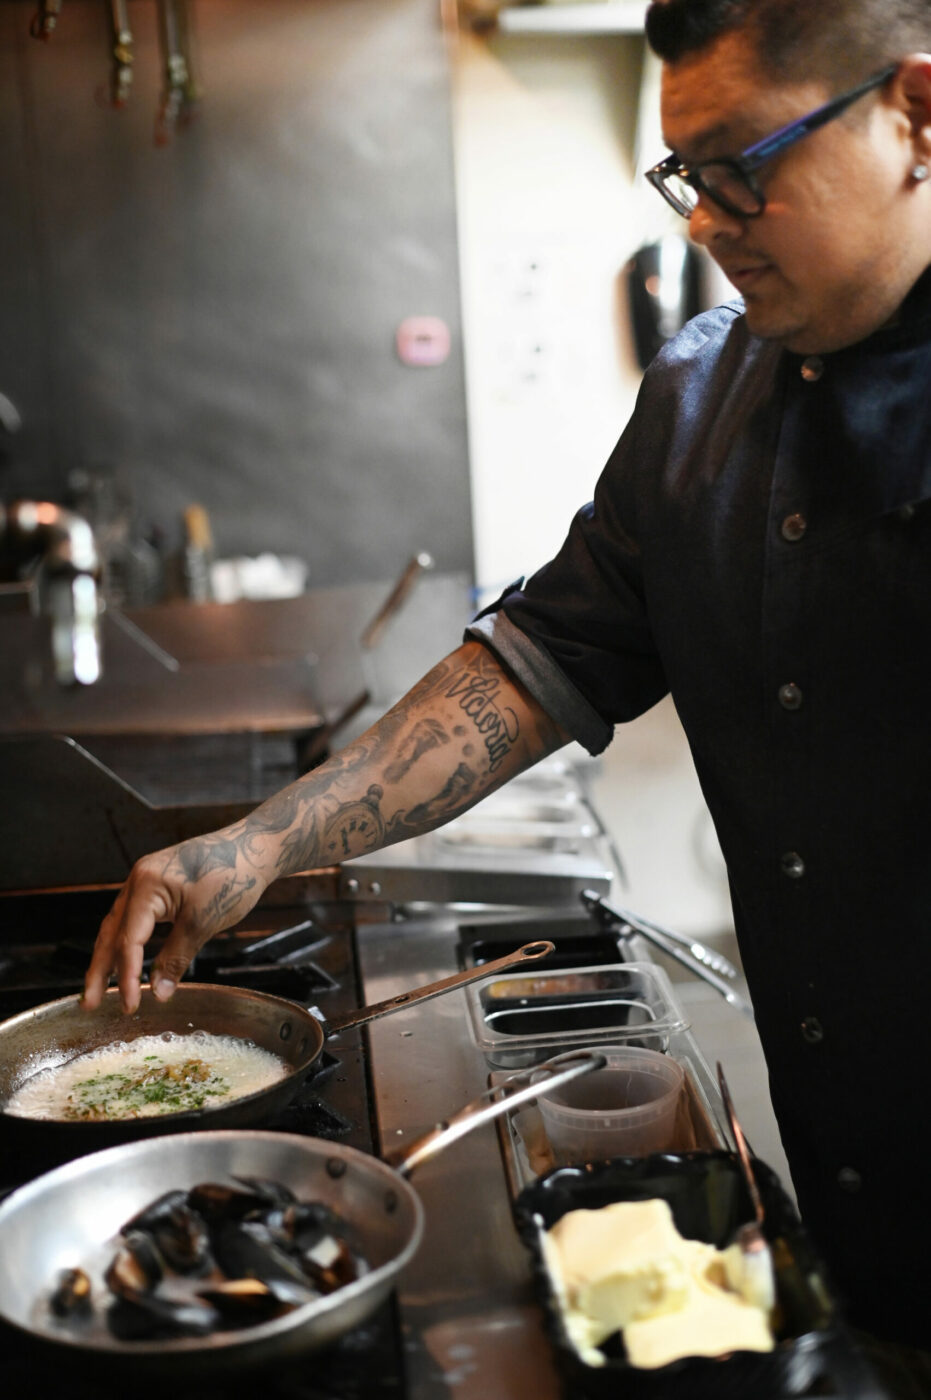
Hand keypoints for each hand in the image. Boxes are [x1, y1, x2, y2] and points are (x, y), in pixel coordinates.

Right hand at [82, 828, 267, 1014]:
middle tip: (88, 1004)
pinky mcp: (160, 886)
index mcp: (146, 885)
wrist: (255, 846)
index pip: (128, 940)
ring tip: (101, 988)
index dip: (127, 976)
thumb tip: (157, 992)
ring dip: (110, 958)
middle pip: (111, 932)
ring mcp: (148, 881)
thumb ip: (176, 957)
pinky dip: (128, 942)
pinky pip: (135, 918)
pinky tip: (127, 960)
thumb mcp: (204, 920)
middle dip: (99, 970)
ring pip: (120, 925)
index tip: (129, 1006)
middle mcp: (140, 880)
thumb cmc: (234, 874)